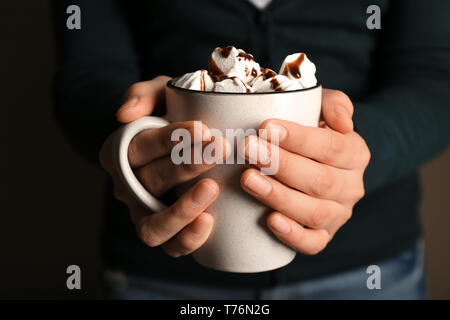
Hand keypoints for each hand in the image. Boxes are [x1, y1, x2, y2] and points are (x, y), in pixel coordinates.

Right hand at [99, 76, 226, 256]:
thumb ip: (143, 94)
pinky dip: (186, 237)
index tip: (202, 128)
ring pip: (154, 222)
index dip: (170, 139)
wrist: (183, 144)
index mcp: (121, 151)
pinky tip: (209, 221)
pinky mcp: (164, 231)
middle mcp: (128, 185)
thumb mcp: (160, 94)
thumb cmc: (172, 116)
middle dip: (188, 164)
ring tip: (213, 187)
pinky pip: (169, 245)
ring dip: (183, 207)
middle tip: (221, 148)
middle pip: (153, 179)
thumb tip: (124, 115)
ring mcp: (144, 212)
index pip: (141, 146)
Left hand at [240, 89, 369, 254]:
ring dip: (279, 196)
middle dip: (280, 164)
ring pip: (314, 212)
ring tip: (248, 178)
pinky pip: (313, 243)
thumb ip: (334, 104)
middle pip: (319, 180)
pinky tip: (271, 220)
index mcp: (355, 153)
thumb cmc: (313, 133)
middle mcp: (351, 187)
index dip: (299, 139)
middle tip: (248, 149)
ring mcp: (338, 214)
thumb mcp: (325, 110)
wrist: (318, 164)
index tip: (266, 127)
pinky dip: (292, 234)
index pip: (331, 147)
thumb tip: (342, 122)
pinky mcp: (323, 236)